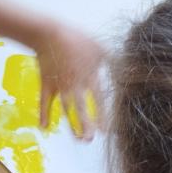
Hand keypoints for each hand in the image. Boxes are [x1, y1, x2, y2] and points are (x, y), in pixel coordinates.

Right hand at [35, 24, 104, 139]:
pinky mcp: (46, 83)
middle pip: (81, 108)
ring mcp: (59, 85)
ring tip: (76, 137)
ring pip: (65, 108)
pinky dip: (43, 114)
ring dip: (70, 123)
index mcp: (88, 76)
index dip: (102, 115)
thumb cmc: (75, 39)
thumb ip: (112, 60)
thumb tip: (128, 69)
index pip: (97, 99)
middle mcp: (74, 84)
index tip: (105, 130)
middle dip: (85, 124)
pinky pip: (44, 101)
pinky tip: (44, 127)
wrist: (49, 33)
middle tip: (88, 139)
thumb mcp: (99, 47)